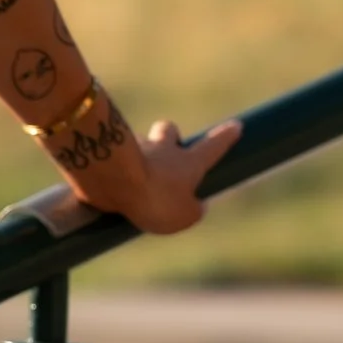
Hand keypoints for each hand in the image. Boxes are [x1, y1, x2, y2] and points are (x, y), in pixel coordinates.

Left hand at [60, 108, 240, 232]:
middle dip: (170, 137)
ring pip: (140, 142)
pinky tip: (106, 187)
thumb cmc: (155, 198)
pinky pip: (113, 156)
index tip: (236, 125)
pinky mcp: (107, 151)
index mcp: (188, 161)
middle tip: (167, 151)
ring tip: (130, 181)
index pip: (213, 146)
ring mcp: (134, 146)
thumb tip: (195, 207)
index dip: (225, 137)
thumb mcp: (183, 217)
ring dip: (139, 155)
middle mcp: (163, 147)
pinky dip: (112, 168)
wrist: (113, 180)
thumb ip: (192, 211)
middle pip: (169, 130)